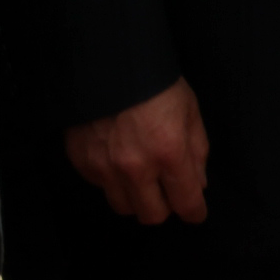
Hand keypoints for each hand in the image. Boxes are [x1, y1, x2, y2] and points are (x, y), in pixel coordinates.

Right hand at [65, 77, 209, 224]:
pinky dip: (113, 181)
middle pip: (151, 215)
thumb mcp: (189, 110)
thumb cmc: (156, 83)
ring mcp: (104, 168)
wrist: (106, 63)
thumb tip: (198, 184)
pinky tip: (118, 158)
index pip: (185, 202)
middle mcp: (135, 167)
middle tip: (168, 191)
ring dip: (136, 197)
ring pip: (123, 206)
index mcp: (169, 152)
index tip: (196, 213)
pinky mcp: (82, 163)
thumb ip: (197, 151)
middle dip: (164, 207)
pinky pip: (101, 187)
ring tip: (142, 175)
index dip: (194, 212)